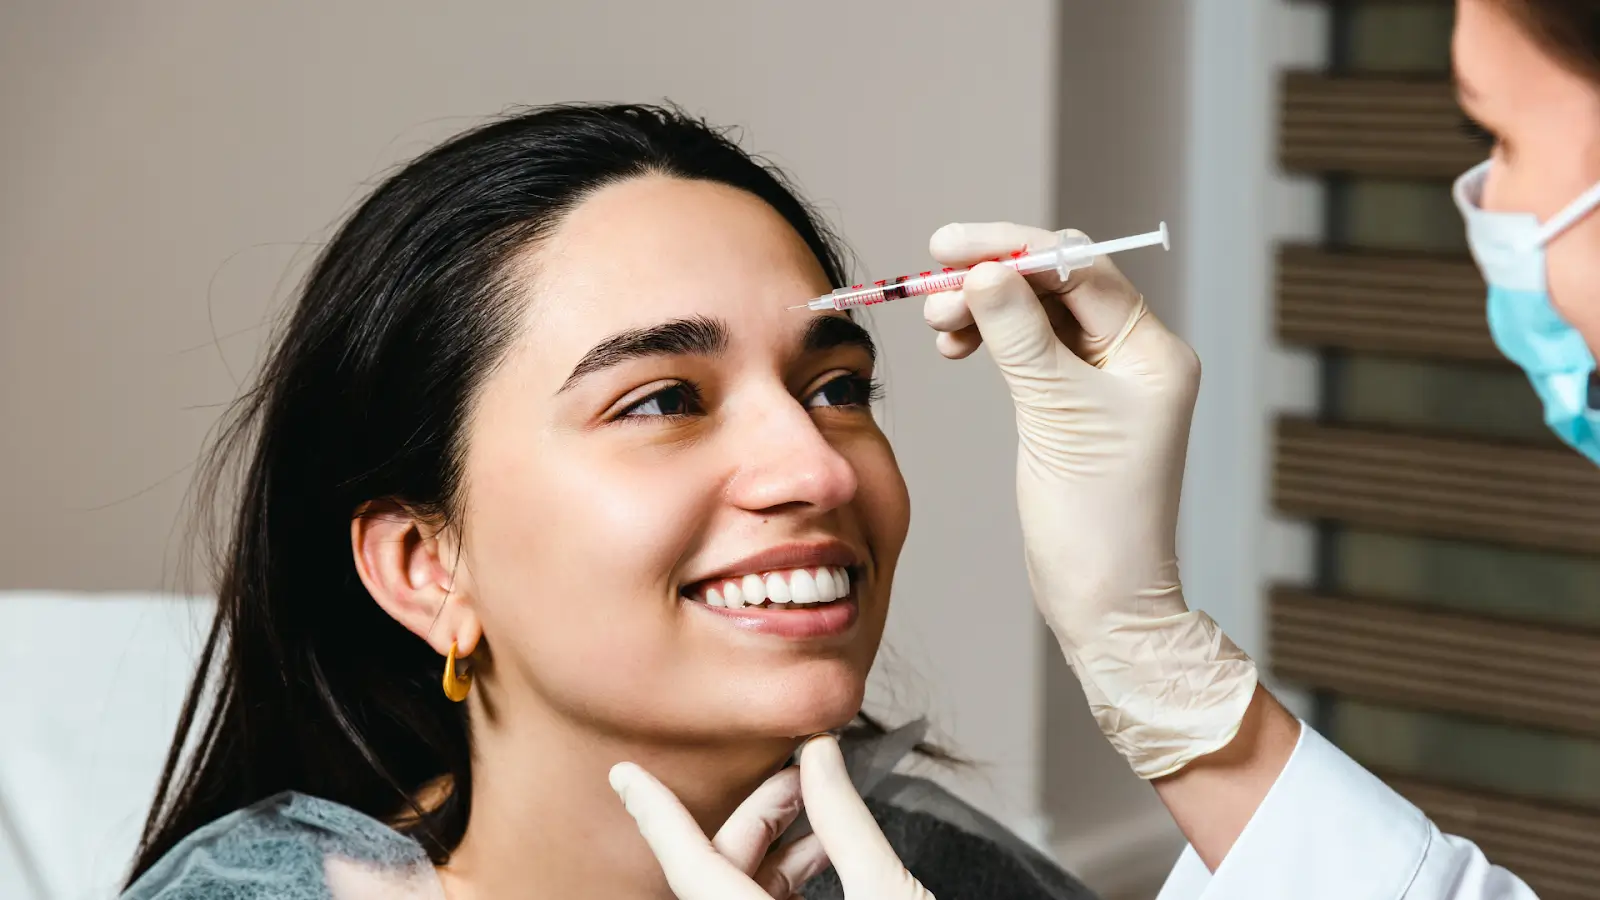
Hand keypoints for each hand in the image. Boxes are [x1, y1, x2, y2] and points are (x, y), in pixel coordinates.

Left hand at [611, 735, 932, 899]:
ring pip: (740, 898)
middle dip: (759, 818)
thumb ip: (844, 820)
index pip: (692, 868)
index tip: (626, 775)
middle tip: (805, 777)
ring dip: (777, 853)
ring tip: (824, 818)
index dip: (657, 816)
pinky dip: (786, 887)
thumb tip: (819, 757)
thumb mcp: (888, 891)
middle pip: (720, 876)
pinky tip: (827, 858)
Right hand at [922, 222, 1255, 778]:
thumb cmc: (1096, 517)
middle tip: (930, 288)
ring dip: (982, 307)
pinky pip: (1027, 348)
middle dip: (991, 277)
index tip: (948, 247)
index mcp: (1152, 350)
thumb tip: (985, 272)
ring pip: (1034, 314)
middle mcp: (1133, 355)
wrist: (1103, 598)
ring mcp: (1103, 379)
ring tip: (937, 323)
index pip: (1079, 268)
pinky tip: (955, 344)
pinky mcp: (1072, 403)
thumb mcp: (1055, 416)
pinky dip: (988, 338)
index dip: (1011, 249)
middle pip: (1055, 284)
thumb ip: (1019, 337)